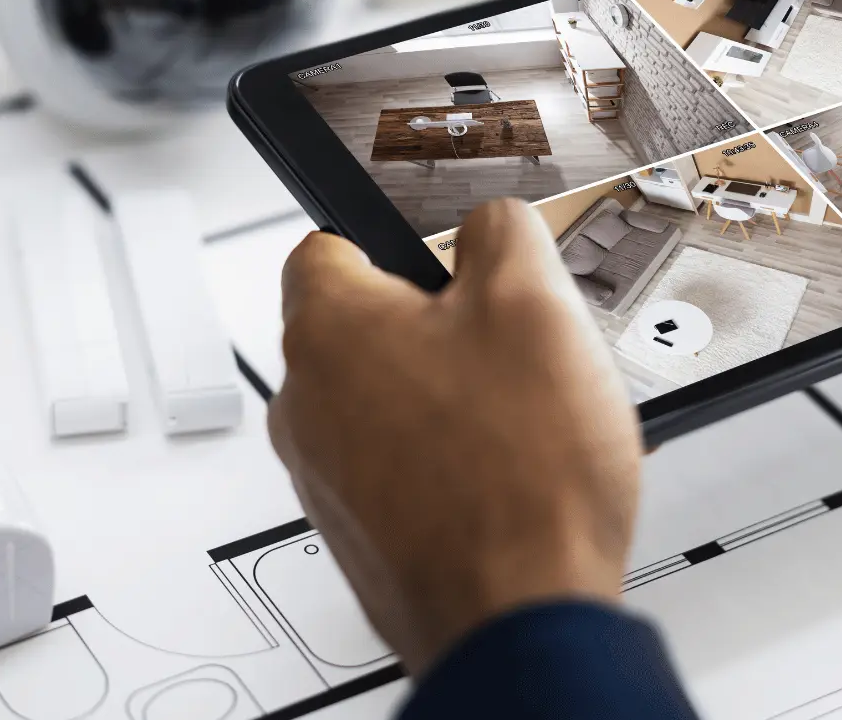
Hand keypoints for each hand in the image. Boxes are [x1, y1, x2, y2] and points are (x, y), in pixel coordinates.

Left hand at [271, 199, 640, 673]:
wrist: (519, 619)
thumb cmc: (517, 480)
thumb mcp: (535, 303)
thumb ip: (501, 232)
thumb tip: (490, 224)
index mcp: (327, 330)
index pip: (328, 241)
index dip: (396, 237)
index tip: (440, 250)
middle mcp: (307, 406)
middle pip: (369, 328)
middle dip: (441, 327)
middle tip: (511, 345)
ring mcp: (328, 477)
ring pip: (391, 401)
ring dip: (452, 398)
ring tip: (524, 420)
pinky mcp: (362, 534)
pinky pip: (403, 469)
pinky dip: (453, 463)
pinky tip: (513, 476)